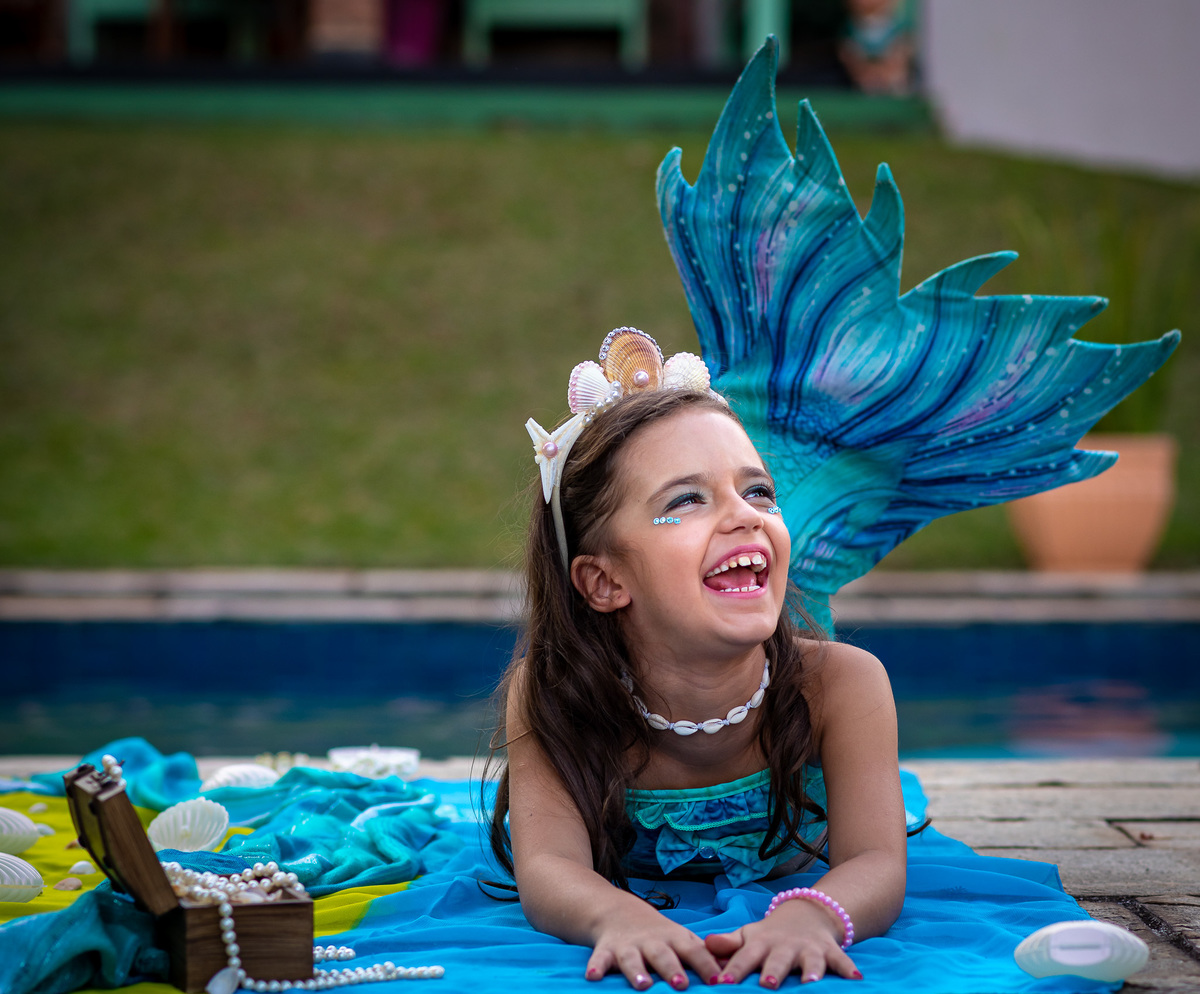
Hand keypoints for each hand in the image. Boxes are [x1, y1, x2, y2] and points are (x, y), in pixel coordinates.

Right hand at [586, 904, 723, 989]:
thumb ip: (703, 955)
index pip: (694, 951)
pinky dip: (596, 966)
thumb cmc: (659, 935)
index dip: (706, 965)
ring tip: (643, 984)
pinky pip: (600, 959)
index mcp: (674, 939)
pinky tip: (593, 977)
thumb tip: (733, 971)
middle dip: (671, 968)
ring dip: (637, 971)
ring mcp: (628, 945)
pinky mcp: (606, 950)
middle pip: (663, 954)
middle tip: (680, 984)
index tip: (719, 981)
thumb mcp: (681, 938)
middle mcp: (652, 942)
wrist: (619, 912)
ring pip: (632, 959)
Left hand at [703, 898, 861, 986]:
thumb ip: (729, 944)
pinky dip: (848, 968)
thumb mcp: (749, 935)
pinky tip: (857, 979)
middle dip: (773, 971)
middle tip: (768, 984)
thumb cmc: (770, 934)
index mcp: (761, 943)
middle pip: (778, 960)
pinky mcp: (829, 950)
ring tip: (810, 981)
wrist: (806, 912)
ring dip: (810, 970)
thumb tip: (705, 945)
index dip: (733, 969)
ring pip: (811, 960)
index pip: (744, 957)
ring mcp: (808, 948)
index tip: (721, 982)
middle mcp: (785, 946)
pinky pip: (841, 960)